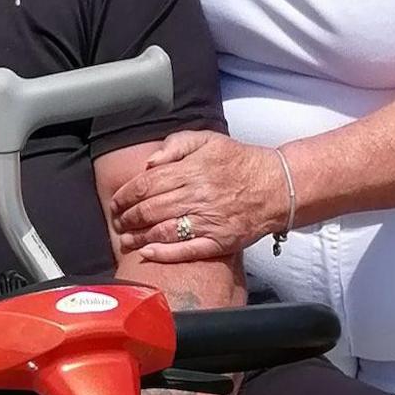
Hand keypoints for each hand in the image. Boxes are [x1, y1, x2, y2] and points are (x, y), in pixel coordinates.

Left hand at [110, 131, 286, 262]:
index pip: (146, 185)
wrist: (277, 186)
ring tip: (125, 239)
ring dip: (138, 237)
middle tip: (118, 222)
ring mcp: (208, 221)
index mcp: (191, 170)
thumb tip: (150, 162)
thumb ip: (177, 145)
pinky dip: (164, 253)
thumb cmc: (240, 162)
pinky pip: (186, 251)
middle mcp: (197, 196)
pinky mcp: (219, 241)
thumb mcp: (209, 140)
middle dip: (127, 218)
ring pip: (163, 231)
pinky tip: (147, 253)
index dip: (125, 196)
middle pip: (149, 210)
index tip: (116, 202)